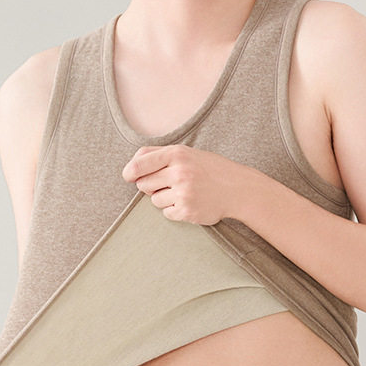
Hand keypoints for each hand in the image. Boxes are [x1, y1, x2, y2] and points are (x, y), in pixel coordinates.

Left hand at [122, 144, 242, 224]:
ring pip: (153, 200)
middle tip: (167, 183)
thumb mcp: (186, 153)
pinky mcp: (187, 211)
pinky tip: (189, 202)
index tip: (128, 176)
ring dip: (163, 198)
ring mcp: (183, 193)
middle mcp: (179, 172)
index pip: (139, 164)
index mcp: (177, 154)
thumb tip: (130, 167)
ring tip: (183, 192)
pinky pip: (166, 213)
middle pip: (143, 184)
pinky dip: (174, 209)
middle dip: (150, 185)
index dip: (129, 172)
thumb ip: (158, 155)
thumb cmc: (208, 168)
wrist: (237, 188)